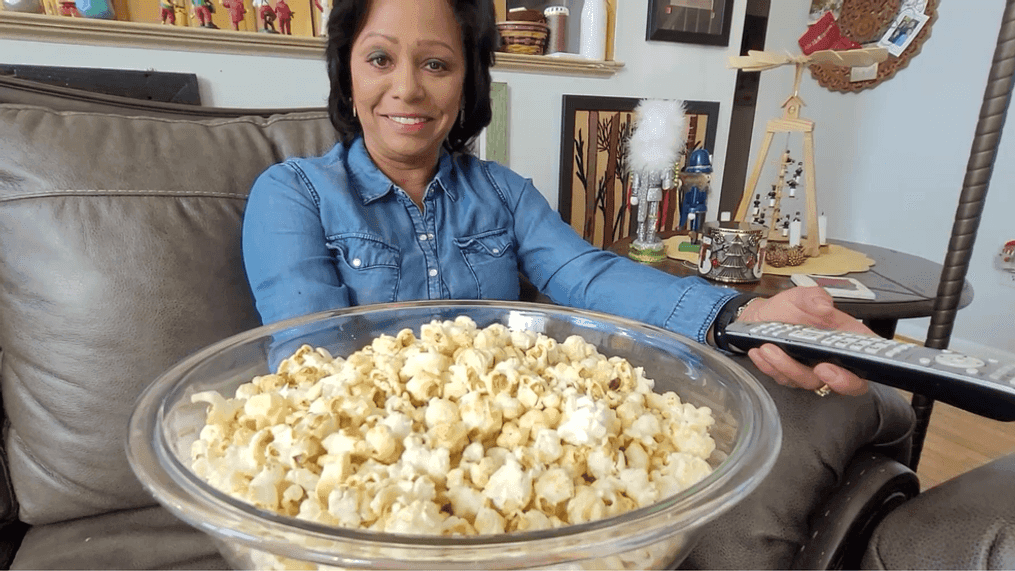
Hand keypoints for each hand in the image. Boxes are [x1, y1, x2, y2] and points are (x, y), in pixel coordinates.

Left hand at [737, 286, 870, 395]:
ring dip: (787, 367)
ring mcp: (810, 370)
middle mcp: (831, 358)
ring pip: (805, 381)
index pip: (864, 362)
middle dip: (832, 380)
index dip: (860, 371)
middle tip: (819, 368)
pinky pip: (781, 378)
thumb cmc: (789, 308)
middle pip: (843, 383)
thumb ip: (814, 297)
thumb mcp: (802, 295)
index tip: (843, 365)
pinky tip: (759, 352)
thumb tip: (824, 306)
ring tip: (770, 348)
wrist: (761, 316)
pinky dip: (769, 367)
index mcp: (845, 339)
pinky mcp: (789, 375)